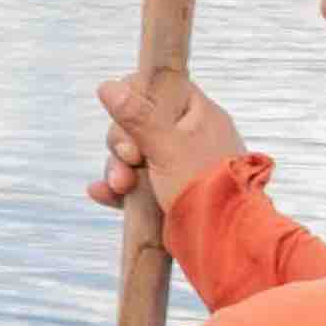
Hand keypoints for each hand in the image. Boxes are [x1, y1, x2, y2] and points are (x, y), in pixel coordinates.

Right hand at [94, 67, 250, 216]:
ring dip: (118, 169)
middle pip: (137, 122)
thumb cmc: (203, 185)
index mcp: (198, 114)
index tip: (129, 118)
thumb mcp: (166, 146)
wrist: (224, 239)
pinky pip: (134, 182)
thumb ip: (136, 116)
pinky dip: (117, 187)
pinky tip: (101, 192)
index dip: (135, 98)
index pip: (158, 87)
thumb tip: (107, 85)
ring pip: (132, 154)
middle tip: (130, 159)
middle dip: (122, 143)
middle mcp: (188, 135)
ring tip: (120, 187)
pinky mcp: (166, 191)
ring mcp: (177, 164)